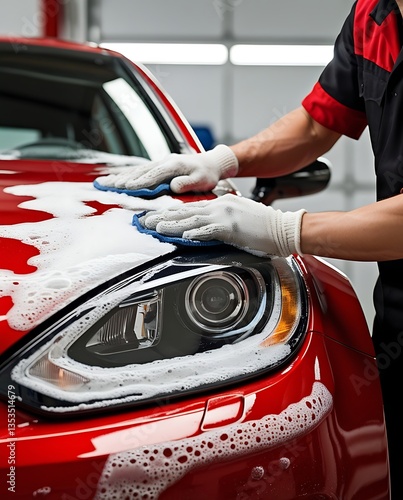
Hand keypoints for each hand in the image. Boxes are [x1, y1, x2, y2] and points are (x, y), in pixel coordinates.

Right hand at [94, 145, 238, 193]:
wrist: (212, 162)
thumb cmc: (207, 174)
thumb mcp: (202, 180)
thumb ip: (188, 183)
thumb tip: (174, 186)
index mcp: (173, 166)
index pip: (153, 175)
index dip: (139, 182)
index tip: (125, 187)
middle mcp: (164, 162)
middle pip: (139, 172)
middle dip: (121, 179)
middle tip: (104, 185)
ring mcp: (160, 163)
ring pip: (137, 170)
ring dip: (120, 176)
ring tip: (104, 182)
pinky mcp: (159, 165)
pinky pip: (140, 170)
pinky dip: (127, 175)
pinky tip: (117, 179)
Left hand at [141, 194, 305, 256]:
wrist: (283, 227)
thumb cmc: (262, 226)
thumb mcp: (237, 217)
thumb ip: (218, 221)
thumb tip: (201, 229)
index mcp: (220, 203)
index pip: (189, 207)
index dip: (170, 213)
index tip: (154, 217)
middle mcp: (219, 206)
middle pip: (185, 211)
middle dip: (162, 217)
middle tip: (144, 221)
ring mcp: (224, 215)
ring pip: (191, 218)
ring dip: (170, 224)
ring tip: (154, 228)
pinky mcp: (231, 227)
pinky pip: (208, 230)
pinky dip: (194, 233)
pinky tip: (181, 236)